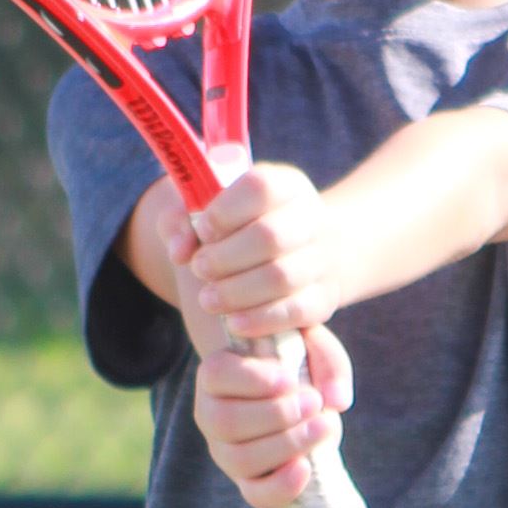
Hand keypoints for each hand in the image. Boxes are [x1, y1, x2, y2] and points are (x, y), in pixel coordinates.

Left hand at [164, 162, 347, 339]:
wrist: (298, 255)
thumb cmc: (242, 230)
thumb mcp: (212, 214)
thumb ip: (182, 222)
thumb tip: (180, 251)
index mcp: (286, 185)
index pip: (261, 187)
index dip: (225, 212)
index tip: (202, 231)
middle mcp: (312, 218)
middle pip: (270, 236)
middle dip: (224, 258)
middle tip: (199, 269)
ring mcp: (323, 259)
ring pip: (282, 277)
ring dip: (236, 292)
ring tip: (208, 299)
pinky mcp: (327, 298)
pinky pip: (297, 311)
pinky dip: (261, 319)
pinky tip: (234, 322)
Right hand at [192, 323, 354, 507]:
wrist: (303, 397)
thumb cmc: (301, 362)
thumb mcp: (314, 344)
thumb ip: (327, 359)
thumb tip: (336, 400)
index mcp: (216, 373)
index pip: (216, 374)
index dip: (252, 379)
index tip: (289, 379)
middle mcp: (210, 414)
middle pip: (227, 422)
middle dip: (276, 414)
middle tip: (314, 401)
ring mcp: (226, 452)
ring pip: (241, 459)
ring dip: (287, 444)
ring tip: (323, 426)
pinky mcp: (249, 481)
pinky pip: (256, 495)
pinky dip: (281, 486)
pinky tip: (305, 467)